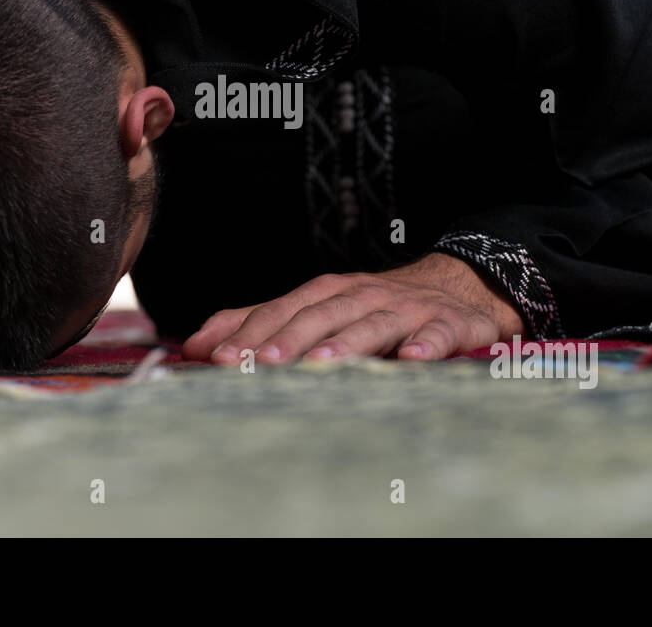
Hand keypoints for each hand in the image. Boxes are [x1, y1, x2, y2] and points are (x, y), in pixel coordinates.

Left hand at [182, 253, 524, 364]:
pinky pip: (437, 335)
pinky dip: (426, 346)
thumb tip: (195, 347)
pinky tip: (413, 359)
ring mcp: (405, 309)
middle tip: (259, 364)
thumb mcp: (315, 308)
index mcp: (328, 292)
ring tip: (320, 364)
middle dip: (288, 338)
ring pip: (372, 324)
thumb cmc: (375, 307)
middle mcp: (362, 295)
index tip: (218, 358)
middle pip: (321, 315)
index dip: (250, 332)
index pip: (282, 309)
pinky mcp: (447, 324)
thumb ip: (257, 324)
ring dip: (345, 343)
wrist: (456, 288)